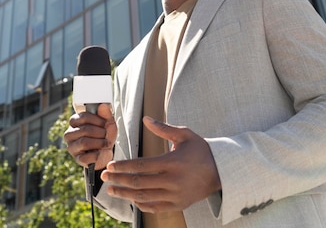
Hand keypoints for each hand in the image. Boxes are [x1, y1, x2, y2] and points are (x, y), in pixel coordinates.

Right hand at [64, 104, 116, 169]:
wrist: (106, 151)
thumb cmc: (103, 134)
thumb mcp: (107, 123)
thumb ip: (106, 114)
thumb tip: (103, 106)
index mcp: (74, 122)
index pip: (83, 117)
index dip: (97, 120)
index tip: (105, 124)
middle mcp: (70, 134)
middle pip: (85, 130)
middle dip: (100, 132)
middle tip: (107, 135)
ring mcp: (72, 147)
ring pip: (84, 142)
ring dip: (99, 143)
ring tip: (106, 143)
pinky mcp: (77, 159)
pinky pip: (86, 157)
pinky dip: (97, 155)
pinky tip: (101, 152)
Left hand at [101, 116, 220, 212]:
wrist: (221, 171)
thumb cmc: (201, 150)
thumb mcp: (185, 135)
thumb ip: (163, 129)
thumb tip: (146, 119)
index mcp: (172, 162)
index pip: (141, 166)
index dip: (123, 167)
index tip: (111, 165)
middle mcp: (173, 181)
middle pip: (139, 182)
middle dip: (118, 180)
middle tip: (104, 176)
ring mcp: (175, 195)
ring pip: (144, 197)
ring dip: (125, 194)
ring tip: (111, 189)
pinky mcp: (178, 204)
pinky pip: (155, 207)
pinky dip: (140, 204)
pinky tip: (130, 199)